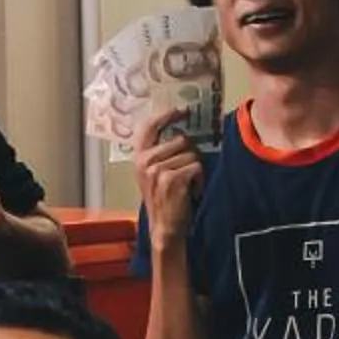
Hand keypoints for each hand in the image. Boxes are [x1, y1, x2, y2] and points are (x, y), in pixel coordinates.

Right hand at [133, 111, 203, 243]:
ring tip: (187, 185)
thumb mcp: (154, 174)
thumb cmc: (165, 200)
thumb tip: (183, 133)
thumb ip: (161, 154)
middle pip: (181, 139)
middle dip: (191, 154)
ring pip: (192, 154)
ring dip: (196, 170)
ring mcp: (156, 170)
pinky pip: (196, 167)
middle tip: (187, 172)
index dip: (167, 115)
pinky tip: (191, 191)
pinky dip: (199, 180)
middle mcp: (145, 161)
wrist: (165, 228)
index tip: (182, 111)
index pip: (149, 126)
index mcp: (139, 157)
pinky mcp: (170, 179)